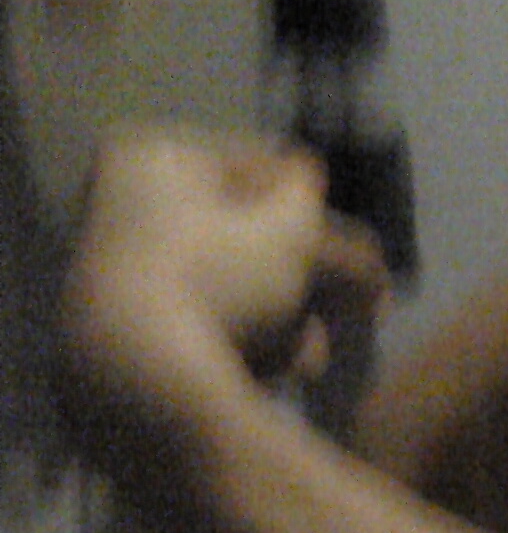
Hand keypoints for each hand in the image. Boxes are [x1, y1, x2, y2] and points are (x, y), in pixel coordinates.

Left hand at [61, 127, 388, 422]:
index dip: (317, 206)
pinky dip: (249, 342)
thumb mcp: (291, 227)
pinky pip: (206, 321)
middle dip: (312, 280)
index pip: (258, 164)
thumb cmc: (221, 278)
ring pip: (235, 283)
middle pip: (248, 234)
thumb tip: (308, 177)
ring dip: (289, 321)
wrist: (142, 374)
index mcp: (157, 158)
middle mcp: (129, 202)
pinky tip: (277, 371)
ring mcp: (122, 266)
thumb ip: (310, 195)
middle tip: (360, 310)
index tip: (360, 248)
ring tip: (312, 358)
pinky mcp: (127, 325)